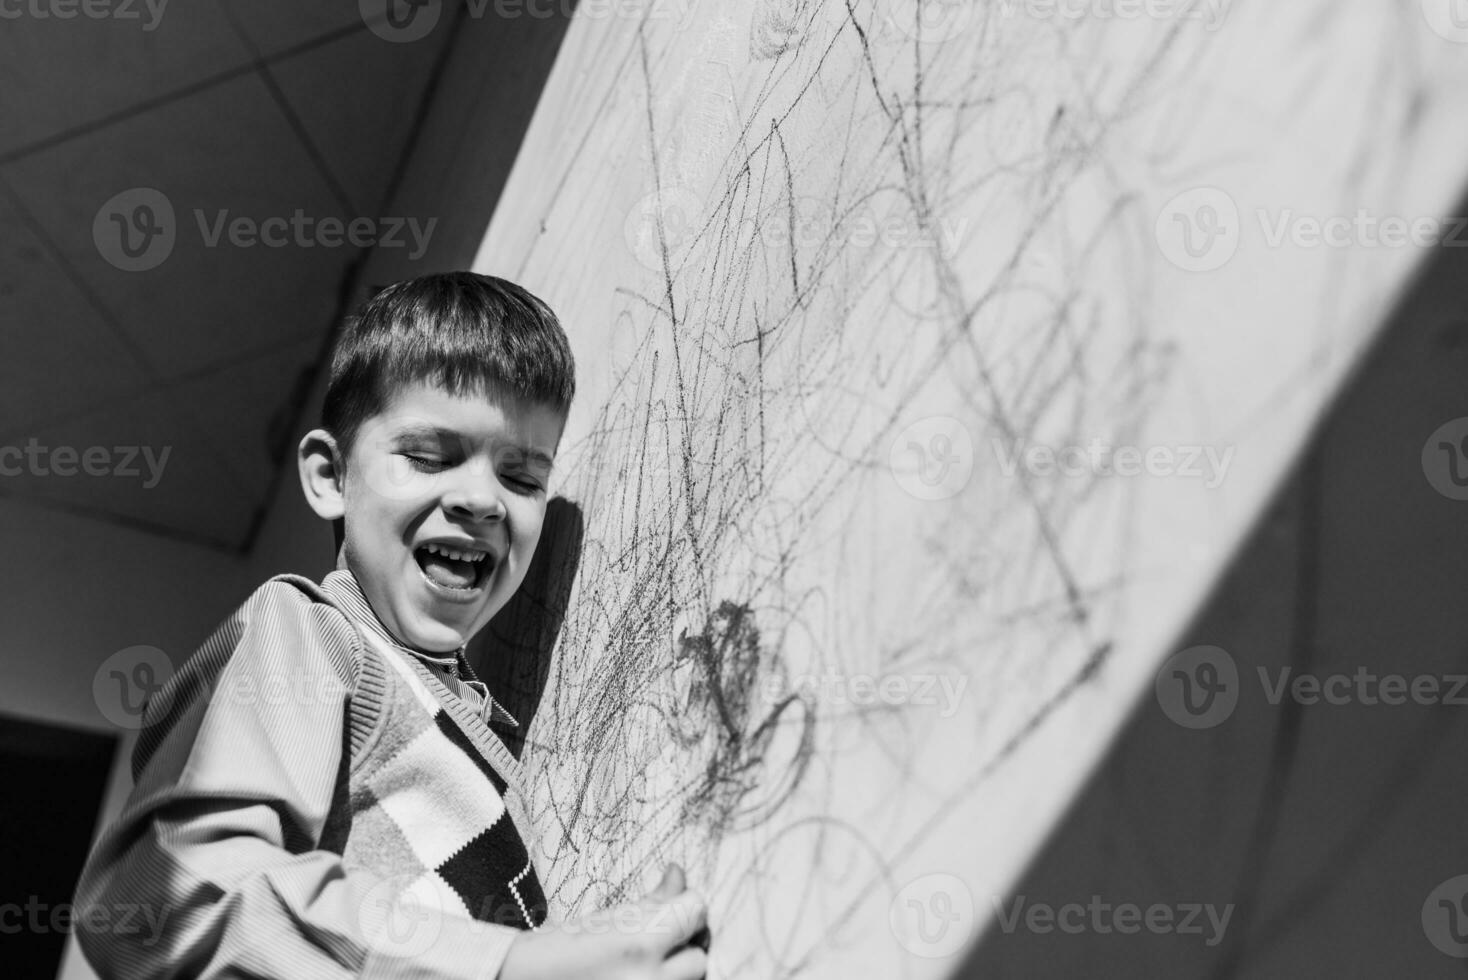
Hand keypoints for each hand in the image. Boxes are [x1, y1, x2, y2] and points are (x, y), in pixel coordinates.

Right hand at [499, 865, 708, 979]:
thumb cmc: (558, 950)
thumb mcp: (606, 919)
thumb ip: (654, 900)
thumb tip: (679, 874)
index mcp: (639, 944)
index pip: (696, 912)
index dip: (687, 904)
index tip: (675, 906)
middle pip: (698, 959)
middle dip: (681, 948)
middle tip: (656, 942)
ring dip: (674, 973)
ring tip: (643, 964)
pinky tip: (640, 975)